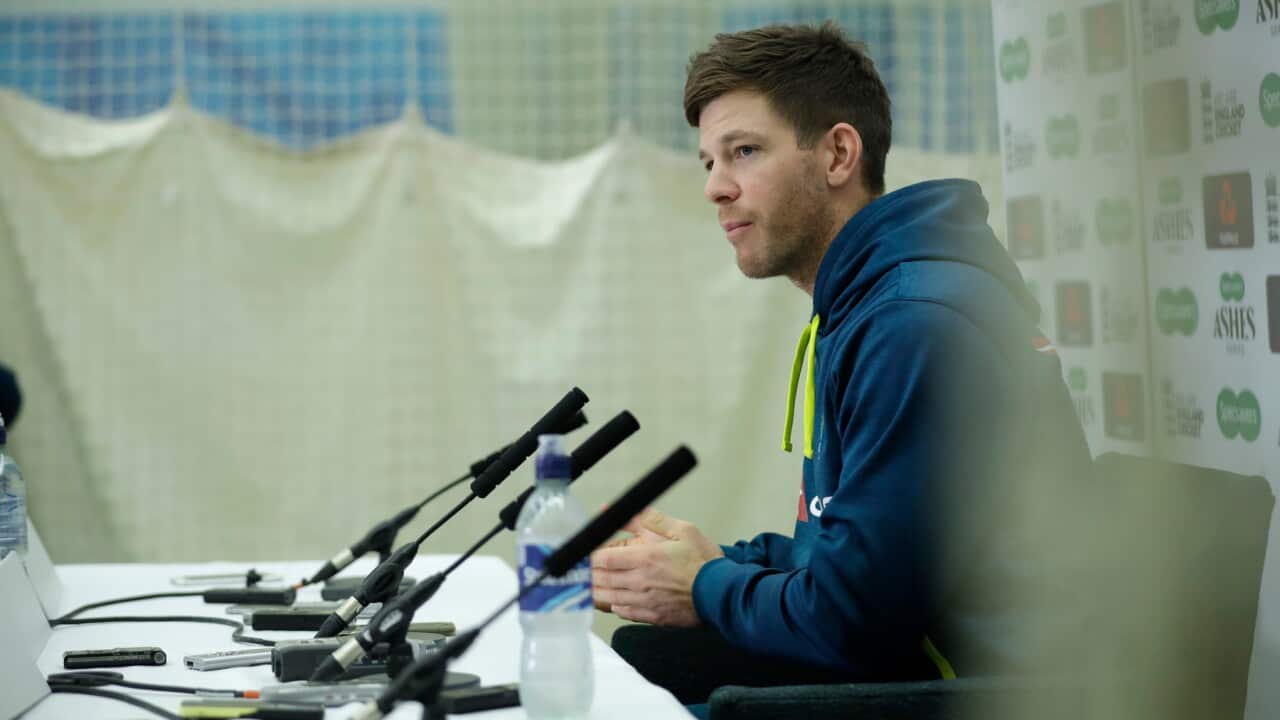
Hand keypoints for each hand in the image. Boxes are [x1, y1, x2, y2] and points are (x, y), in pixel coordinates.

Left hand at [590, 508, 723, 626]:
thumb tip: (616, 510)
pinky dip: (613, 604)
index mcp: (645, 559)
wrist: (723, 593)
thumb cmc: (704, 561)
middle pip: (600, 580)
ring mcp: (644, 602)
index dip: (588, 556)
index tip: (582, 552)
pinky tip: (614, 598)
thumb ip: (646, 519)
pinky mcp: (651, 616)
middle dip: (587, 574)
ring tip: (590, 583)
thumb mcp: (680, 529)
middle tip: (580, 568)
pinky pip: (622, 612)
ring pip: (607, 598)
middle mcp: (640, 582)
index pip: (602, 559)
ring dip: (596, 590)